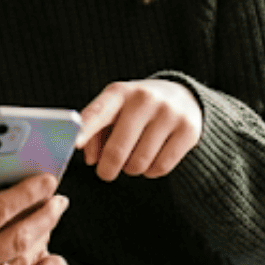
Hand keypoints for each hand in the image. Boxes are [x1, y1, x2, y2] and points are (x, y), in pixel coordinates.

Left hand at [77, 79, 203, 181]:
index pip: (99, 112)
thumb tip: (90, 159)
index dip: (86, 129)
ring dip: (131, 169)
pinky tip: (151, 159)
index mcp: (119, 92)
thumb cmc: (136, 109)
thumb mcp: (114, 111)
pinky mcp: (189, 130)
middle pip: (118, 150)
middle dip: (107, 169)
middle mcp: (144, 99)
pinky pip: (160, 168)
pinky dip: (151, 171)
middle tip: (106, 173)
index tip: (75, 144)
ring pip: (139, 163)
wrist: (183, 96)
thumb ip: (95, 133)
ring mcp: (169, 113)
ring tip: (133, 158)